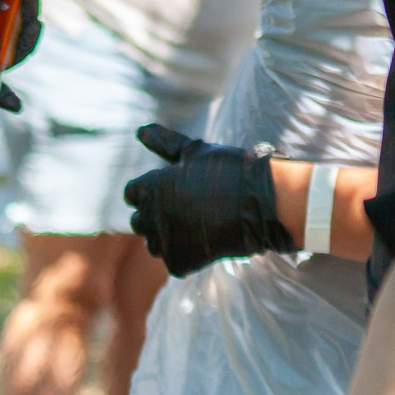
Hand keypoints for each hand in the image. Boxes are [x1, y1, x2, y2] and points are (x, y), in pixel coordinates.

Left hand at [123, 125, 294, 276]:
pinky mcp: (178, 263)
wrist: (262, 203)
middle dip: (157, 216)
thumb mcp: (194, 151)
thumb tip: (139, 130)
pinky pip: (175, 261)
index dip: (151, 191)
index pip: (132, 193)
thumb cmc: (229, 171)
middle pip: (139, 221)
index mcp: (148, 188)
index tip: (173, 190)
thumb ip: (163, 143)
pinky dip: (189, 254)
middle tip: (189, 209)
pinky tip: (209, 240)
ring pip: (154, 244)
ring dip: (169, 237)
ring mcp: (163, 242)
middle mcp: (149, 216)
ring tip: (200, 224)